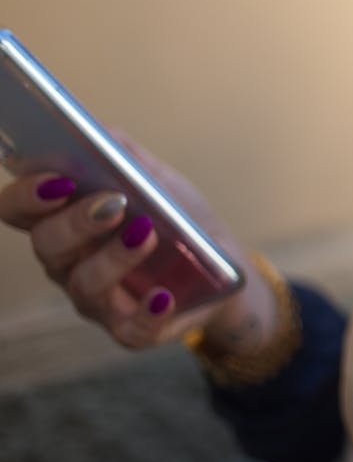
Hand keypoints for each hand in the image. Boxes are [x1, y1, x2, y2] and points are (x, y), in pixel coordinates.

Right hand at [0, 137, 278, 354]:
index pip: (18, 209)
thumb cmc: (176, 216)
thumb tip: (96, 133)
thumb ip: (124, 154)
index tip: (56, 180)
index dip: (26, 196)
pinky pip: (131, 329)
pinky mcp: (133, 329)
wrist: (224, 262)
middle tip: (115, 203)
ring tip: (148, 233)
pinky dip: (146, 312)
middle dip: (76, 222)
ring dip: (115, 257)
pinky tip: (163, 295)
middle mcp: (70, 263)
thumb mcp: (156, 179)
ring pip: (85, 285)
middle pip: (48, 245)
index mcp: (63, 220)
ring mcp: (99, 300)